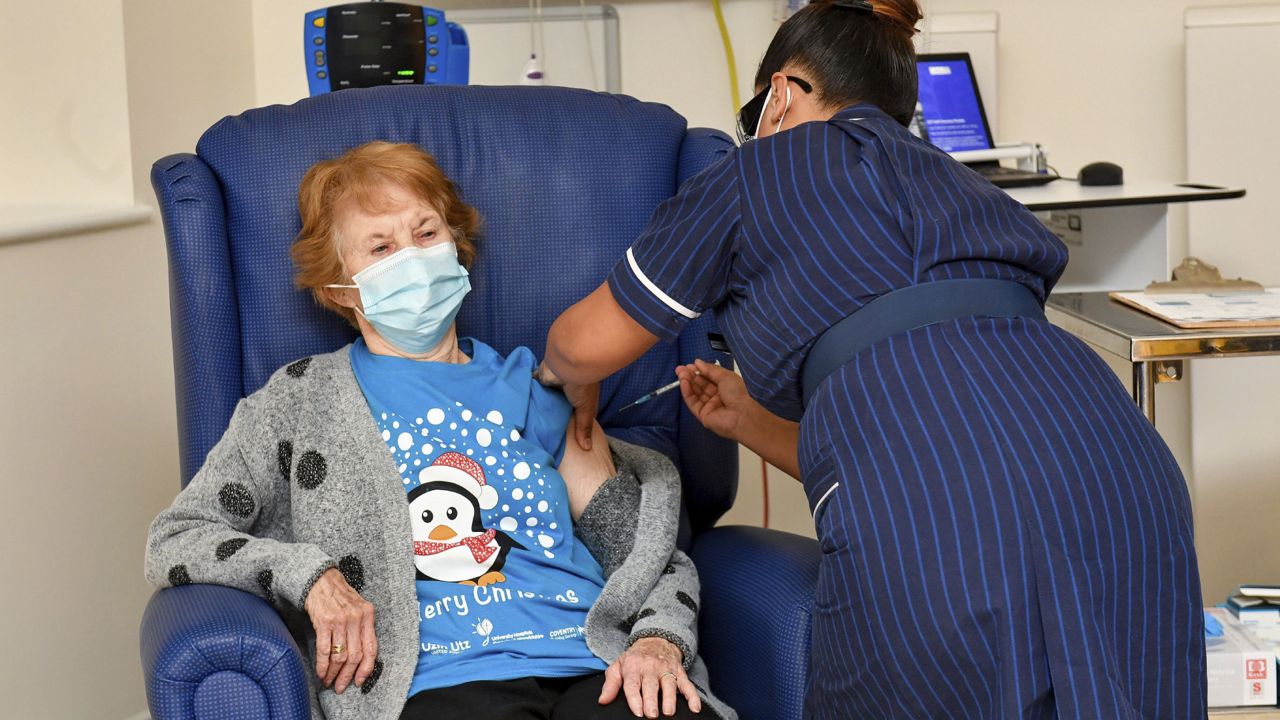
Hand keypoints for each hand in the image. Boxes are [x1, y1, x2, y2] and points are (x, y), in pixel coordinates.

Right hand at [304, 568, 377, 693]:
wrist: (321, 580)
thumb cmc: (339, 596)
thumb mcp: (358, 607)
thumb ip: (362, 627)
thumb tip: (360, 656)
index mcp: (368, 615)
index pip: (371, 648)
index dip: (366, 668)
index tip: (360, 681)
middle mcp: (356, 618)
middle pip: (355, 656)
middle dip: (347, 676)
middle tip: (340, 686)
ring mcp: (340, 620)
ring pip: (340, 656)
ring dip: (333, 673)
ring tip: (328, 681)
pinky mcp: (324, 622)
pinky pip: (324, 650)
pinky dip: (322, 665)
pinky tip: (321, 672)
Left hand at [535, 361, 597, 451]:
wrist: (569, 365)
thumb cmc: (582, 387)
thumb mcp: (586, 410)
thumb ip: (584, 427)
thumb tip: (587, 449)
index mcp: (576, 398)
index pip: (570, 412)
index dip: (566, 423)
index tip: (558, 438)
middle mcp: (563, 391)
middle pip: (554, 406)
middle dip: (548, 416)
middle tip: (538, 434)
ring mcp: (550, 384)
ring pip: (542, 398)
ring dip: (537, 405)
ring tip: (526, 425)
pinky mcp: (538, 378)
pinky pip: (530, 387)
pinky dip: (526, 393)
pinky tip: (518, 407)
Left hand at [599, 636, 701, 717]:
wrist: (656, 640)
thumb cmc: (635, 658)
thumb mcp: (619, 666)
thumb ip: (610, 684)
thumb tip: (603, 701)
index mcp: (633, 667)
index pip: (632, 684)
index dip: (634, 698)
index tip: (637, 711)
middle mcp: (650, 668)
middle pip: (651, 685)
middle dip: (652, 700)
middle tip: (651, 715)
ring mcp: (666, 669)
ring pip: (669, 684)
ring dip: (670, 699)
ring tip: (668, 712)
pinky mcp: (679, 672)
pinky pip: (687, 684)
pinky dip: (692, 696)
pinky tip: (694, 707)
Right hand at [676, 359, 762, 442]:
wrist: (740, 414)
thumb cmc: (736, 392)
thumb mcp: (725, 376)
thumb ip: (710, 369)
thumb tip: (697, 362)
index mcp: (724, 386)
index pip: (708, 378)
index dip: (699, 371)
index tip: (689, 365)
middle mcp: (716, 396)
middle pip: (700, 385)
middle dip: (690, 376)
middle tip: (680, 369)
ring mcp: (708, 406)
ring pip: (695, 393)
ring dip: (687, 383)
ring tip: (680, 373)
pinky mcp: (702, 415)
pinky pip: (693, 402)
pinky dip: (687, 393)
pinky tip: (683, 383)